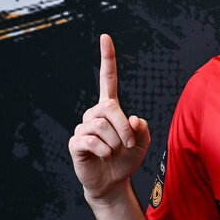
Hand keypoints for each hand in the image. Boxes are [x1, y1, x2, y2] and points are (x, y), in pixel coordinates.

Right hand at [68, 34, 150, 201]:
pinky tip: (105, 157)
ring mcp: (83, 127)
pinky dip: (106, 151)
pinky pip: (93, 141)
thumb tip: (133, 119)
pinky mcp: (76, 143)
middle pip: (110, 108)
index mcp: (110, 108)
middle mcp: (94, 113)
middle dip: (125, 128)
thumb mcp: (143, 143)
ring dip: (117, 143)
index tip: (105, 37)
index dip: (107, 59)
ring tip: (116, 153)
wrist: (112, 182)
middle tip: (130, 144)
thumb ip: (143, 129)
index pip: (108, 78)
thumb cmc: (126, 159)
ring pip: (102, 127)